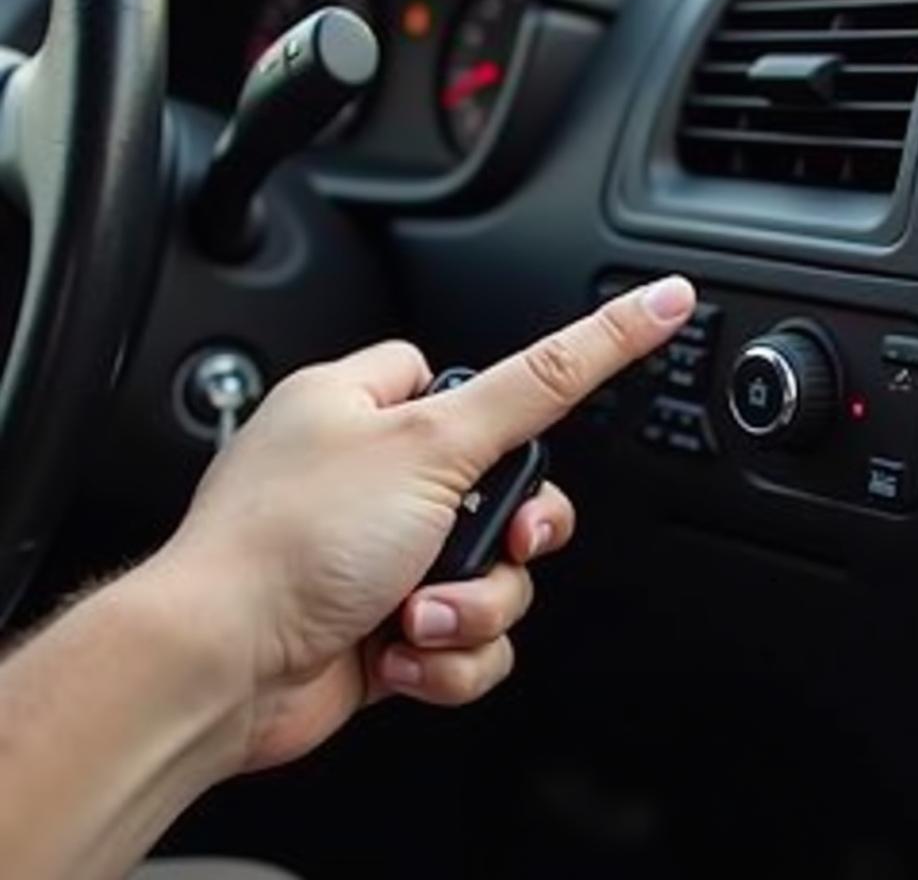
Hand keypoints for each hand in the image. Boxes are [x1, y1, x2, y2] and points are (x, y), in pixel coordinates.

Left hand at [152, 276, 695, 771]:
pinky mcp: (385, 629)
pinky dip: (444, 658)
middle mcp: (372, 478)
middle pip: (502, 492)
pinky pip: (464, 642)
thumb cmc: (292, 544)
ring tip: (419, 617)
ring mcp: (378, 557)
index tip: (580, 394)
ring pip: (494, 578)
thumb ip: (541, 383)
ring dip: (473, 608)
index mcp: (365, 407)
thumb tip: (636, 308)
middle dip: (510, 538)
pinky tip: (397, 656)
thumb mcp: (435, 441)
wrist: (221, 670)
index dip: (522, 400)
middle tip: (499, 543)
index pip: (470, 378)